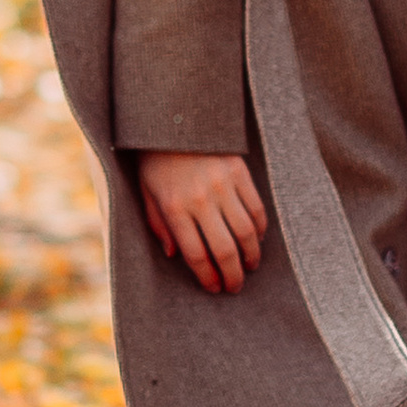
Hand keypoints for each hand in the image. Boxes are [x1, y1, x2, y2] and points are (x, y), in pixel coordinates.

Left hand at [136, 150, 266, 294]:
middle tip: (235, 287)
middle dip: (232, 275)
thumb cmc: (155, 159)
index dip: (208, 277)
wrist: (173, 118)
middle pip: (224, 249)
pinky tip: (256, 238)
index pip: (196, 255)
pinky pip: (255, 207)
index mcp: (175, 208)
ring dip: (250, 255)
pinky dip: (259, 228)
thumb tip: (173, 255)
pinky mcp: (238, 171)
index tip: (214, 288)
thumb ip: (158, 225)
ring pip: (245, 232)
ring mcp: (222, 184)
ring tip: (249, 267)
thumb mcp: (146, 193)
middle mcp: (201, 199)